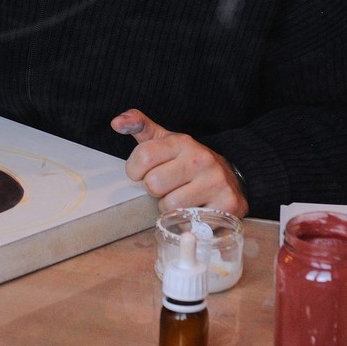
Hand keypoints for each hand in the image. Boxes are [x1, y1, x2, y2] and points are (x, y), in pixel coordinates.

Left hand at [111, 109, 247, 215]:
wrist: (230, 178)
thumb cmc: (188, 161)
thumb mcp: (165, 141)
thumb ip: (139, 126)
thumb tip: (116, 122)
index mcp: (182, 142)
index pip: (143, 156)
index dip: (135, 170)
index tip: (142, 173)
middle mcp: (201, 159)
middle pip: (153, 183)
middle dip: (154, 190)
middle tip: (166, 187)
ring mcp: (216, 182)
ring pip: (169, 206)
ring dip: (170, 208)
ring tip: (180, 198)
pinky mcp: (227, 205)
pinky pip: (189, 223)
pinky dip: (187, 222)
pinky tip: (194, 210)